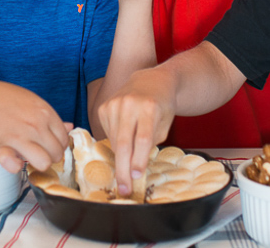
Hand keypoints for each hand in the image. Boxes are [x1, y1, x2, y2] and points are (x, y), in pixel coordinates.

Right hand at [0, 80, 71, 173]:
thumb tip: (70, 127)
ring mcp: (19, 136)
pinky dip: (15, 166)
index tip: (46, 146)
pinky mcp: (1, 146)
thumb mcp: (31, 102)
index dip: (56, 146)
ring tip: (27, 157)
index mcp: (45, 112)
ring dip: (36, 164)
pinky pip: (15, 165)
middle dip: (48, 156)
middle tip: (36, 151)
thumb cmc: (3, 99)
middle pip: (57, 154)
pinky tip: (12, 159)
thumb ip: (51, 117)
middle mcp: (36, 124)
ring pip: (44, 163)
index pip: (65, 140)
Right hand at [97, 68, 176, 195]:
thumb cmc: (162, 106)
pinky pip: (108, 133)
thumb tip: (135, 168)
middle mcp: (129, 103)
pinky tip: (125, 139)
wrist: (152, 80)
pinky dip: (116, 143)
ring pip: (114, 141)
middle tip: (124, 188)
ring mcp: (114, 103)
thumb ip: (152, 142)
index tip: (137, 176)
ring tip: (128, 167)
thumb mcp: (165, 123)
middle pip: (123, 142)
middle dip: (123, 169)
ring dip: (121, 158)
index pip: (143, 138)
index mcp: (149, 107)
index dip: (139, 159)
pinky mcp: (103, 106)